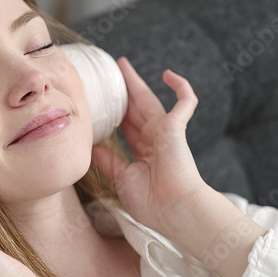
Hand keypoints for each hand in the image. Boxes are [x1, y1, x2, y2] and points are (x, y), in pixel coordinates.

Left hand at [91, 57, 209, 233]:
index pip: (125, 126)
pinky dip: (181, 87)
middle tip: (109, 75)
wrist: (174, 210)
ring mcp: (165, 132)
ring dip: (136, 82)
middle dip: (122, 92)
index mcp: (142, 152)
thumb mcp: (121, 179)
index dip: (114, 114)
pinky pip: (185, 103)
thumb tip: (92, 146)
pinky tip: (168, 74)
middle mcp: (153, 139)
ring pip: (148, 100)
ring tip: (122, 65)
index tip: (100, 103)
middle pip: (132, 109)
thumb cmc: (151, 203)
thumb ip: (108, 161)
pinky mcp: (176, 127)